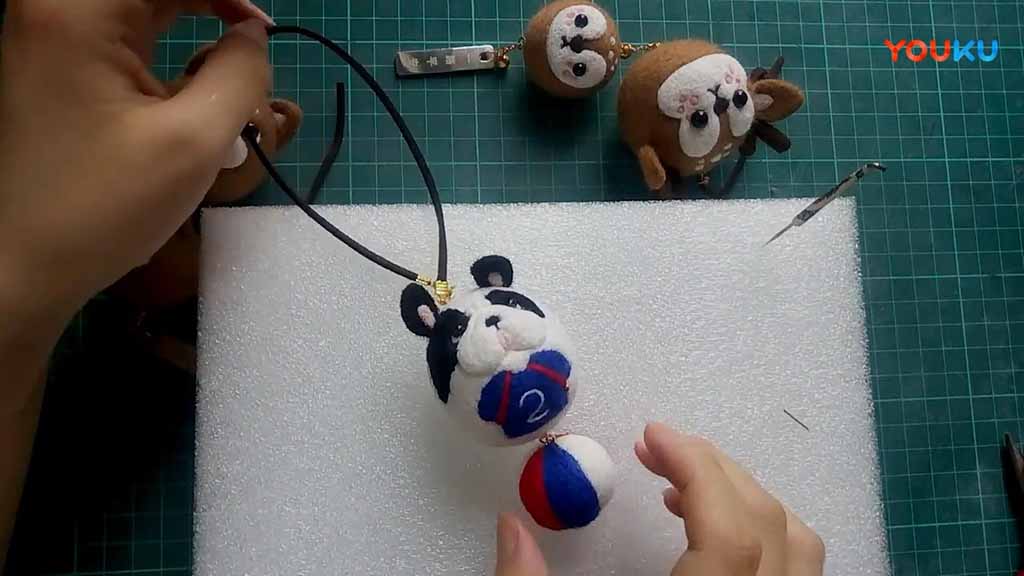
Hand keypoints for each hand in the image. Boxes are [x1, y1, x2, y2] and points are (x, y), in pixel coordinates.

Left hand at [0, 0, 271, 333]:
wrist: (24, 265)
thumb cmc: (106, 207)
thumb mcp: (195, 141)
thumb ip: (240, 73)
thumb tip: (253, 36)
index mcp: (78, 10)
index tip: (267, 32)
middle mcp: (56, 7)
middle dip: (217, 10)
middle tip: (257, 46)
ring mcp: (50, 32)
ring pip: (148, 5)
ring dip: (197, 25)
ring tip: (233, 71)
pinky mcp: (56, 61)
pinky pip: (128, 30)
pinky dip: (170, 46)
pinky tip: (197, 82)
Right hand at [492, 423, 824, 574]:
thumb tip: (510, 529)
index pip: (728, 530)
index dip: (695, 468)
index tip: (653, 435)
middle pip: (767, 525)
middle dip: (713, 469)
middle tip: (659, 448)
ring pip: (799, 546)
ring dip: (745, 498)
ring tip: (684, 489)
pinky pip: (798, 570)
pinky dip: (764, 534)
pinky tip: (714, 540)